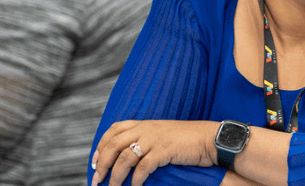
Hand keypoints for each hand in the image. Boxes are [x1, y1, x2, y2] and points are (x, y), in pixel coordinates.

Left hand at [92, 120, 217, 185]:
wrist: (210, 138)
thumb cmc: (188, 140)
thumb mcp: (162, 134)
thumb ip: (146, 138)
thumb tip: (129, 154)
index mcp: (144, 123)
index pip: (113, 130)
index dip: (100, 146)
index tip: (94, 162)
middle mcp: (146, 129)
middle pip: (113, 145)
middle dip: (101, 164)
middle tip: (96, 179)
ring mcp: (154, 139)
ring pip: (124, 158)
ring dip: (115, 176)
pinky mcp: (164, 150)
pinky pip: (142, 167)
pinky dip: (135, 180)